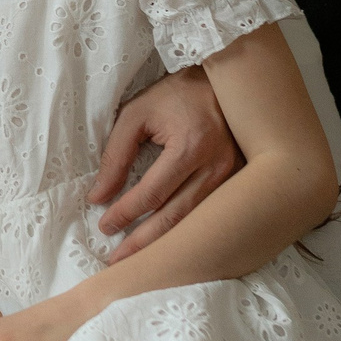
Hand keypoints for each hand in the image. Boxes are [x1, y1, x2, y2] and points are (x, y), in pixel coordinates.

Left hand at [88, 66, 241, 257]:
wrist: (226, 79)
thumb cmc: (177, 94)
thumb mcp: (137, 113)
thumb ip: (116, 154)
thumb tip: (99, 195)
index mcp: (191, 146)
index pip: (152, 192)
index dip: (126, 212)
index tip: (105, 225)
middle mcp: (217, 166)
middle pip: (176, 217)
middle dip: (144, 242)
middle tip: (118, 261)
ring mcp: (234, 176)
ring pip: (196, 221)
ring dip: (166, 244)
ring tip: (140, 260)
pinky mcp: (241, 181)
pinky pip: (211, 213)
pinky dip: (188, 232)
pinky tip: (171, 243)